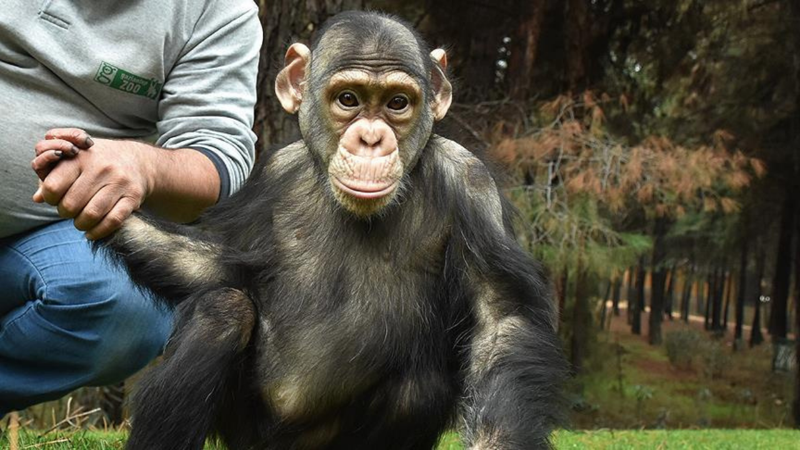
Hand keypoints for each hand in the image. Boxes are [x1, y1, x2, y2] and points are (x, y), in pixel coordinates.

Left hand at [31, 128, 156, 239]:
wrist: (138, 161)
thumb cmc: (97, 161)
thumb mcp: (74, 157)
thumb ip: (51, 173)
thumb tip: (37, 198)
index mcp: (80, 157)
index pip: (53, 187)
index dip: (49, 198)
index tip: (55, 199)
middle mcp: (100, 168)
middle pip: (71, 204)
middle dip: (65, 213)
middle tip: (68, 211)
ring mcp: (119, 182)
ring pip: (91, 215)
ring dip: (80, 224)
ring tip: (80, 222)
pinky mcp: (133, 196)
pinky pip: (113, 221)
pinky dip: (99, 232)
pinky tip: (91, 233)